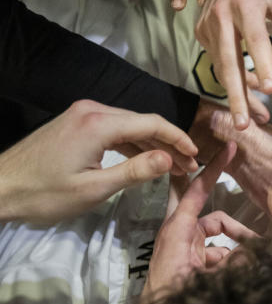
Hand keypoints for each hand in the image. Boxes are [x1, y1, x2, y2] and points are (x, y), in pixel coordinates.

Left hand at [0, 100, 198, 222]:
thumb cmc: (44, 193)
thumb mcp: (94, 188)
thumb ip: (135, 171)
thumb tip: (170, 159)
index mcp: (98, 123)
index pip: (152, 123)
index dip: (178, 138)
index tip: (196, 156)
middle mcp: (92, 110)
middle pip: (143, 122)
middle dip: (168, 143)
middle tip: (188, 167)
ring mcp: (82, 114)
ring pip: (130, 125)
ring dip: (152, 144)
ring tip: (172, 166)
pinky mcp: (76, 122)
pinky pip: (114, 128)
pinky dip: (133, 143)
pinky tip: (145, 159)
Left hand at [141, 142, 258, 303]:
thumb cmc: (169, 303)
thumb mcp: (204, 282)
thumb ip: (234, 264)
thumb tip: (256, 252)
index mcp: (178, 230)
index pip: (197, 190)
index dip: (215, 168)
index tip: (230, 149)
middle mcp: (180, 234)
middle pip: (212, 214)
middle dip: (229, 215)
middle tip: (242, 206)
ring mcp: (185, 248)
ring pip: (219, 238)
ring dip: (235, 250)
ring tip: (251, 268)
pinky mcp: (188, 263)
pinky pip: (215, 254)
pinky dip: (228, 263)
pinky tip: (239, 278)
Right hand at [195, 0, 271, 130]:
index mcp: (246, 2)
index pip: (255, 38)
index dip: (261, 64)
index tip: (269, 89)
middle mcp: (221, 12)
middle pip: (228, 61)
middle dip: (236, 96)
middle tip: (245, 124)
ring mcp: (207, 22)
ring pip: (220, 67)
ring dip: (236, 95)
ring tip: (253, 120)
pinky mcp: (201, 31)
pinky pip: (218, 62)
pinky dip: (233, 80)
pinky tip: (249, 91)